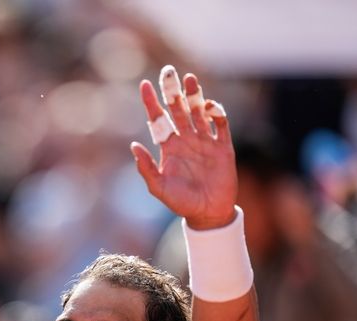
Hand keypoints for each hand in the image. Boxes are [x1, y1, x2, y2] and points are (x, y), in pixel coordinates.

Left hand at [131, 68, 236, 229]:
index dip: (151, 101)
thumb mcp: (159, 187)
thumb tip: (133, 146)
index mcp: (169, 147)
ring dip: (195, 96)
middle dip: (172, 90)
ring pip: (199, 112)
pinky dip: (216, 113)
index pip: (158, 118)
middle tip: (168, 71)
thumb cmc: (181, 202)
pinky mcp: (223, 147)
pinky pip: (221, 124)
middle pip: (178, 109)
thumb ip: (146, 168)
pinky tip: (210, 106)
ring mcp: (205, 141)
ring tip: (190, 79)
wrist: (208, 213)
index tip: (144, 85)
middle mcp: (186, 139)